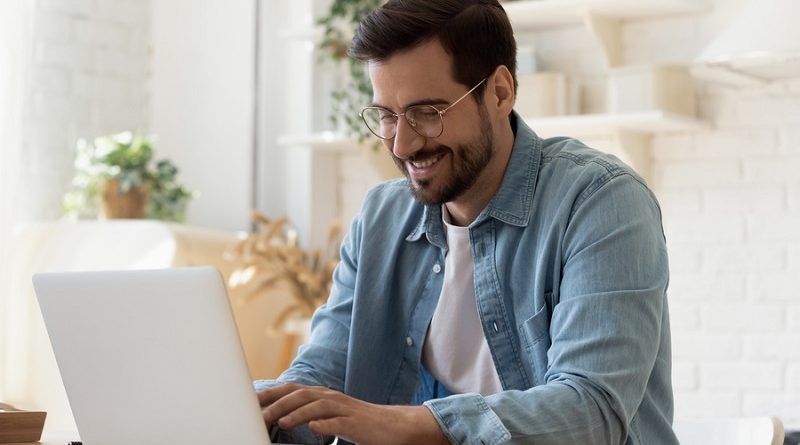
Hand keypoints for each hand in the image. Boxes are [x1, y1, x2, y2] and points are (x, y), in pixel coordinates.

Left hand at [258, 383, 448, 444]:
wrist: (393, 426)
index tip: (248, 401)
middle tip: (255, 413)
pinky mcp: (355, 423)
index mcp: (322, 395)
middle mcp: (330, 398)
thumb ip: (308, 414)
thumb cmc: (359, 423)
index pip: (291, 391)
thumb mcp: (330, 416)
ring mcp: (343, 409)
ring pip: (315, 406)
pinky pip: (337, 422)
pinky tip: (312, 428)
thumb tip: (280, 418)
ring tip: (277, 421)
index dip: (270, 394)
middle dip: (276, 402)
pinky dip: (323, 424)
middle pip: (299, 395)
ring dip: (294, 412)